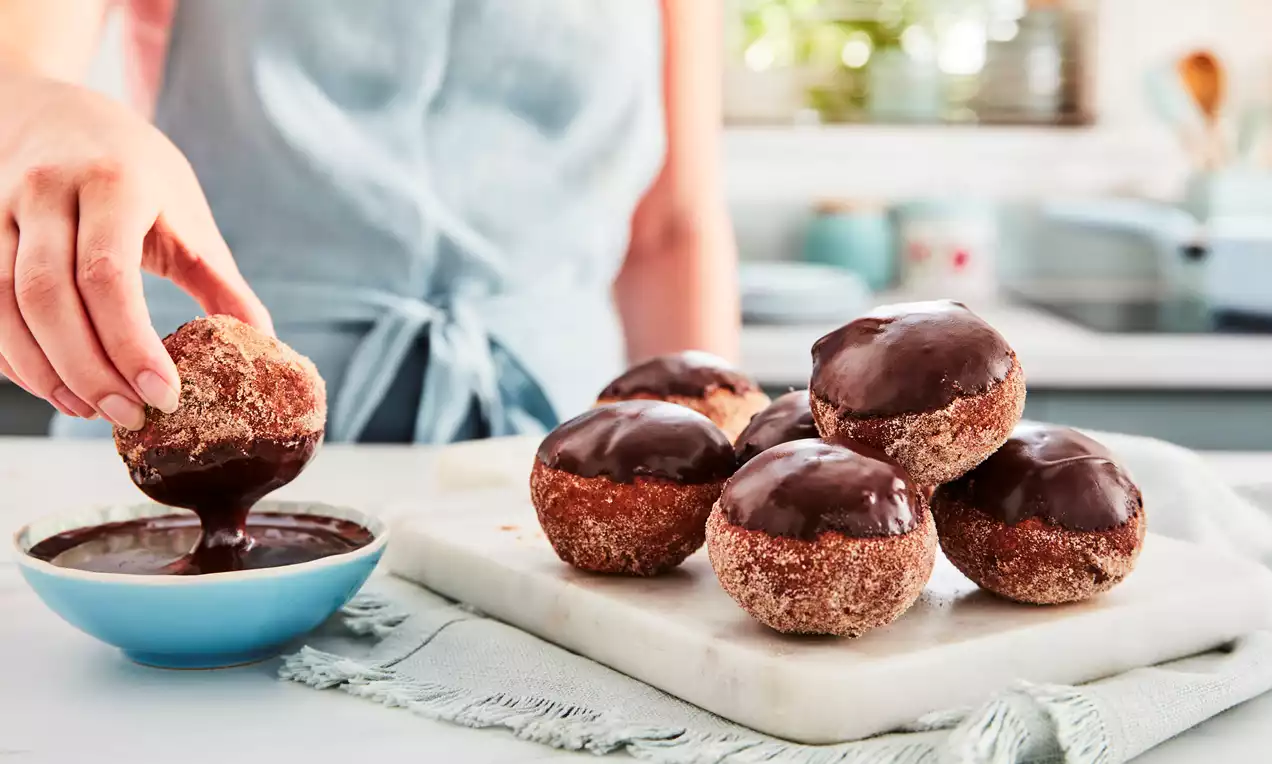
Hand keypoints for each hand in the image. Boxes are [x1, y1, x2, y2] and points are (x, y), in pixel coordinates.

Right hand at [0, 68, 270, 429]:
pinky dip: (11, 354)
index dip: (130, 343)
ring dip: (42, 369)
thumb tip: (265, 344)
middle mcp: (47, 192)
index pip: (108, 275)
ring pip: (3, 303)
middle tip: (127, 415)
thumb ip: (220, 280)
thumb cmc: (134, 170)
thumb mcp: (187, 212)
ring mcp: (1, 209)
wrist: (53, 110)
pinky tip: (50, 385)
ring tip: (87, 410)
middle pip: (48, 296)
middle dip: (87, 368)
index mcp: (114, 184)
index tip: (163, 394)